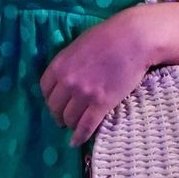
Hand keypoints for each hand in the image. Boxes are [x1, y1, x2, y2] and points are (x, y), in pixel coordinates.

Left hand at [39, 9, 154, 145]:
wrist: (134, 38)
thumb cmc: (108, 36)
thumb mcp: (79, 45)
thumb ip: (69, 62)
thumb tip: (66, 76)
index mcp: (60, 64)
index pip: (45, 89)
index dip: (50, 98)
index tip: (56, 102)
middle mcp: (68, 81)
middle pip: (54, 107)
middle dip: (58, 114)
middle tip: (65, 116)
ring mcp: (84, 94)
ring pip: (69, 119)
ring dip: (71, 124)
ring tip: (75, 125)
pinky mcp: (101, 104)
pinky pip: (85, 126)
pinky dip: (80, 136)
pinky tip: (76, 141)